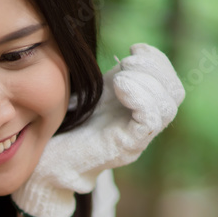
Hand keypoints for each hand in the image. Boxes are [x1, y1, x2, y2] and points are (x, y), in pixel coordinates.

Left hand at [11, 43, 184, 216]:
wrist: (43, 168)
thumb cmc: (59, 133)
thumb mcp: (88, 98)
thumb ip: (106, 83)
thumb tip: (121, 56)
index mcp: (134, 114)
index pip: (169, 86)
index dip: (157, 61)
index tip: (133, 48)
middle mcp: (140, 128)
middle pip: (174, 94)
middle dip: (156, 68)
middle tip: (127, 60)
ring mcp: (136, 140)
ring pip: (167, 106)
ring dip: (148, 81)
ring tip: (121, 75)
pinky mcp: (125, 148)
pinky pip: (150, 120)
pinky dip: (141, 97)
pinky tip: (119, 86)